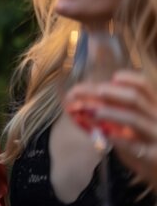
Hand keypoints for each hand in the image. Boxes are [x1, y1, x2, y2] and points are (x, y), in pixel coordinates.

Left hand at [66, 70, 156, 187]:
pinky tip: (104, 135)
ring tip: (91, 111)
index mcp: (154, 107)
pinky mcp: (154, 155)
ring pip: (135, 119)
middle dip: (112, 92)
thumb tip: (84, 103)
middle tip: (95, 91)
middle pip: (136, 99)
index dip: (129, 79)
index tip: (113, 77)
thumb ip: (115, 113)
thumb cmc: (143, 144)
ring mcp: (156, 136)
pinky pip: (135, 146)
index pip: (145, 87)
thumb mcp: (132, 126)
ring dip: (110, 113)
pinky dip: (118, 139)